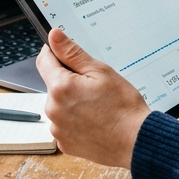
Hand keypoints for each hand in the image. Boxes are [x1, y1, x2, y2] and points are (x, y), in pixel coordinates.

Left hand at [37, 29, 149, 168]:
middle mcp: (53, 109)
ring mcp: (57, 129)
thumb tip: (54, 36)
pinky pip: (64, 124)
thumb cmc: (123, 106)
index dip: (55, 52)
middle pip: (53, 84)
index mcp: (60, 87)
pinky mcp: (64, 143)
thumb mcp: (100, 71)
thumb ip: (72, 53)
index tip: (67, 53)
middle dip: (69, 80)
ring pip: (59, 105)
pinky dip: (75, 120)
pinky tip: (94, 120)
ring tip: (97, 105)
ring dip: (72, 101)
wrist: (135, 141)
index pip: (44, 60)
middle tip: (94, 85)